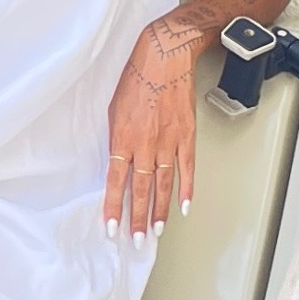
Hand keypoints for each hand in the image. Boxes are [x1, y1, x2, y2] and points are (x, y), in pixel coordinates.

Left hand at [106, 12, 200, 240]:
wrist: (164, 58)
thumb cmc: (135, 79)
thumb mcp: (114, 109)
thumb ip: (117, 138)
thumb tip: (118, 162)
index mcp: (123, 137)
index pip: (116, 180)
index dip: (114, 206)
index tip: (111, 227)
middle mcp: (146, 144)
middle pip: (140, 188)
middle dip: (137, 218)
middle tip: (135, 240)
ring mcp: (169, 142)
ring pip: (163, 184)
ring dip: (159, 210)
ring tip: (155, 231)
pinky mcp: (187, 136)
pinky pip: (187, 169)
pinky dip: (186, 189)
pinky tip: (183, 207)